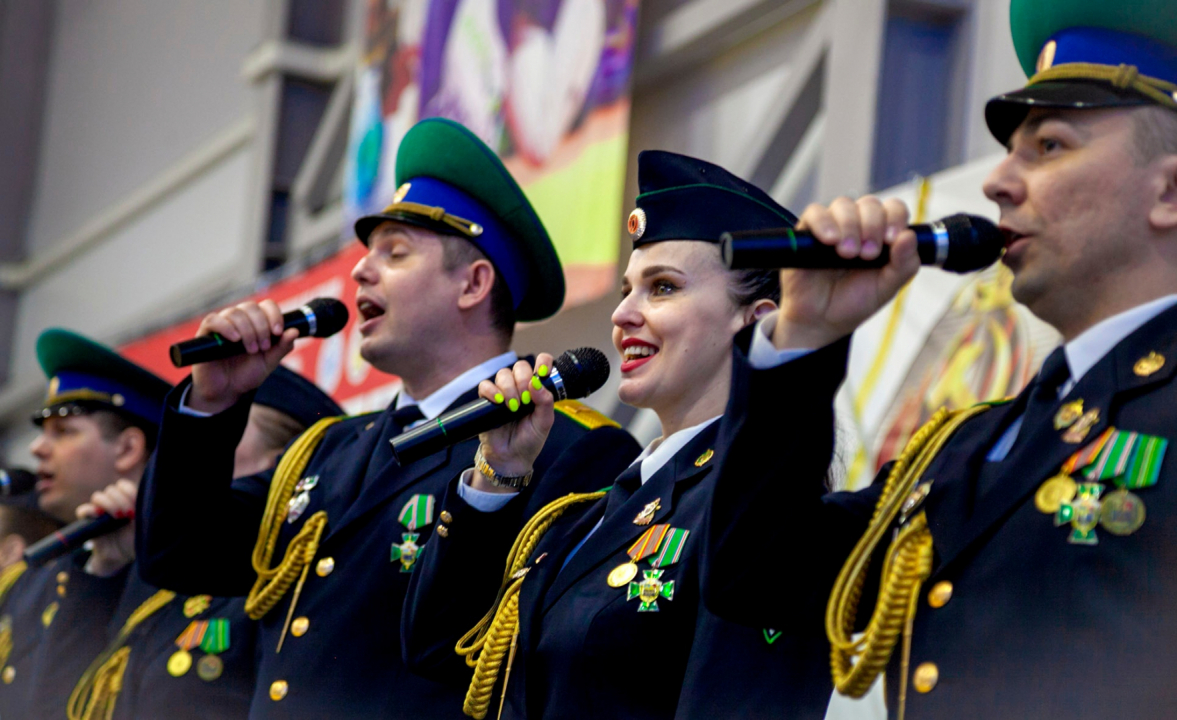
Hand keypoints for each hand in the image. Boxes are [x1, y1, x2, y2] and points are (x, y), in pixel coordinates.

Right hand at [78, 479, 136, 576]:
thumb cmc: (136, 539)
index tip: (137, 505)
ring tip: (119, 516)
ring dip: (109, 504)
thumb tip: (147, 498)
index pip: (123, 485)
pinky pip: (83, 510)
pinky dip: (90, 510)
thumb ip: (144, 510)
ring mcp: (99, 511)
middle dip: (122, 500)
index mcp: (125, 500)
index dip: (129, 491)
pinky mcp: (88, 522)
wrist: (121, 556)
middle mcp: (111, 503)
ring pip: (98, 496)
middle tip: (129, 514)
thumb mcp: (144, 524)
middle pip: (111, 489)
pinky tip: (100, 515)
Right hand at [189, 299, 298, 413]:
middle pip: (251, 307)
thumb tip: (295, 331)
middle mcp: (240, 320)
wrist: (226, 391)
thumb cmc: (246, 374)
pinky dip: (226, 327)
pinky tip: (235, 339)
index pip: (267, 305)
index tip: (278, 332)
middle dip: (261, 327)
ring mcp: (223, 325)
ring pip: (235, 313)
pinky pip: (214, 320)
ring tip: (251, 350)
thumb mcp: (269, 363)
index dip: (274, 315)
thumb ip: (281, 348)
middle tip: (263, 347)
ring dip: (247, 330)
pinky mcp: (206, 333)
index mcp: (256, 323)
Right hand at [469, 354, 555, 493]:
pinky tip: (499, 402)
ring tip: (513, 407)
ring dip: (509, 388)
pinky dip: (492, 391)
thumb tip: (537, 383)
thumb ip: (546, 402)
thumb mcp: (545, 422)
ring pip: (503, 374)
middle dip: (523, 380)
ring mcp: (503, 392)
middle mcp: (521, 386)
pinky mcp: (487, 400)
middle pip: (520, 366)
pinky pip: (485, 385)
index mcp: (537, 389)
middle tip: (525, 400)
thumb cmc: (530, 439)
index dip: (543, 362)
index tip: (543, 372)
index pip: (541, 363)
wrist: (511, 457)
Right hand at [773, 196, 919, 349]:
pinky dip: (824, 222)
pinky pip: (814, 213)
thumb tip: (909, 236)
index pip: (893, 209)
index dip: (895, 218)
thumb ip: (903, 265)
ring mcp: (832, 227)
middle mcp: (857, 226)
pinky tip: (830, 241)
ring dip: (850, 225)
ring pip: (843, 205)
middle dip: (873, 226)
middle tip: (868, 254)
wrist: (820, 322)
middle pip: (869, 204)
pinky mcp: (806, 233)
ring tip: (847, 253)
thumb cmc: (852, 303)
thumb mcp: (886, 288)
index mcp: (880, 235)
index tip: (891, 239)